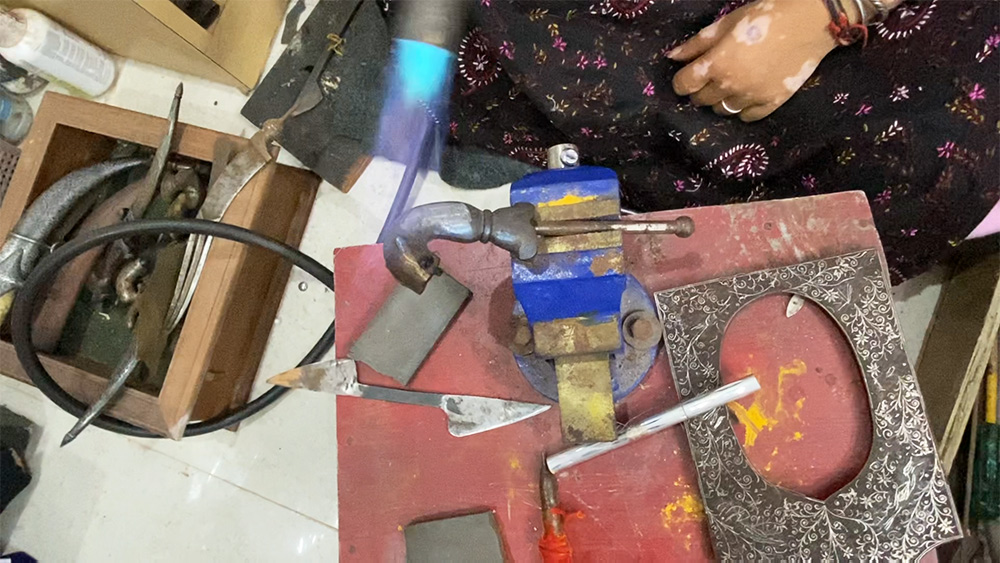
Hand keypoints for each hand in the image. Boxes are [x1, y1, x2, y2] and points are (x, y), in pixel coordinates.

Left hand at [669, 0, 841, 120]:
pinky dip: (743, 109)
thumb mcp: (727, 23)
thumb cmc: (766, 15)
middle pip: (701, 100)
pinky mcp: (772, 103)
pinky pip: (747, 117)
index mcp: (717, 63)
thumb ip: (697, 43)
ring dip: (720, 100)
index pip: (684, 84)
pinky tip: (747, 94)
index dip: (682, 80)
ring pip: (722, 110)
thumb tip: (672, 57)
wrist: (810, 22)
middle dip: (701, 89)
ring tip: (731, 84)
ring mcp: (751, 97)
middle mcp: (731, 86)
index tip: (689, 74)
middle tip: (711, 75)